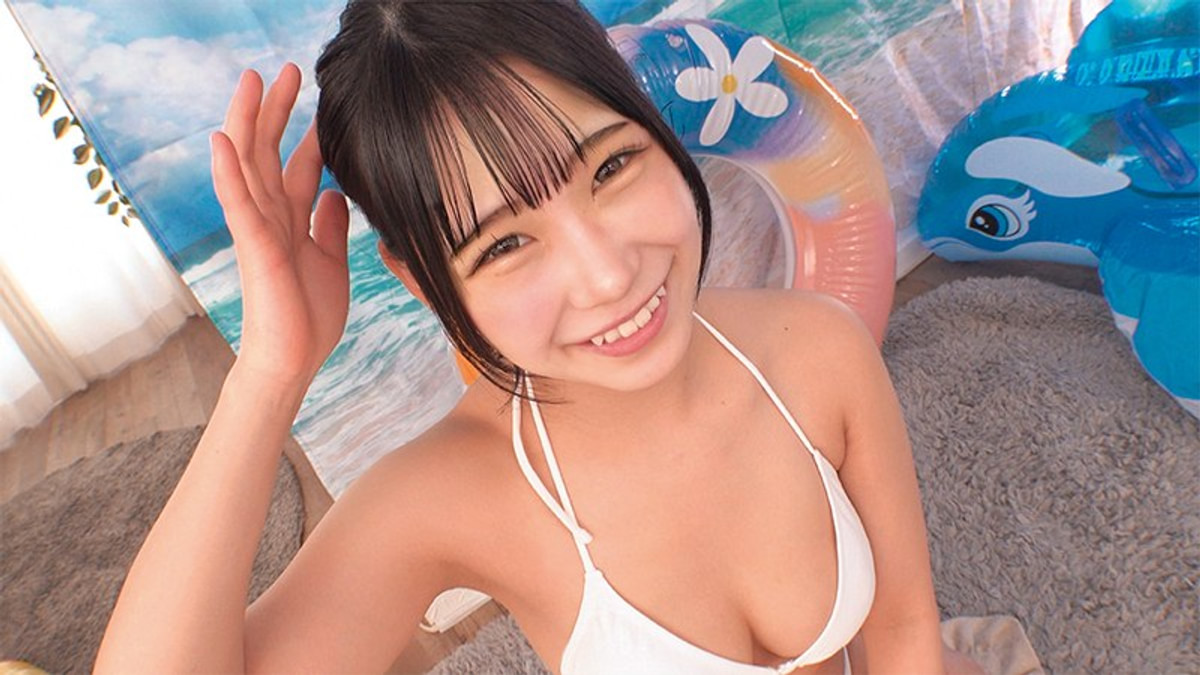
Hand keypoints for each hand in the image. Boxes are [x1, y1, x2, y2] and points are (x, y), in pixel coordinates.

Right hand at [211, 64, 349, 389]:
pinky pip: (238, 204)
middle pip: (269, 153)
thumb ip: (329, 227)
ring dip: (249, 122)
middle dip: (276, 111)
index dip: (305, 132)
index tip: (318, 101)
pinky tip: (222, 141)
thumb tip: (332, 193)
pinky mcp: (254, 249)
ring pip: (249, 166)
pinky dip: (229, 173)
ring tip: (251, 80)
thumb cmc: (307, 319)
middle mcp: (272, 219)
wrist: (293, 362)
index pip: (295, 165)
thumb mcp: (331, 262)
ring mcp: (259, 231)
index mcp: (291, 222)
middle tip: (286, 69)